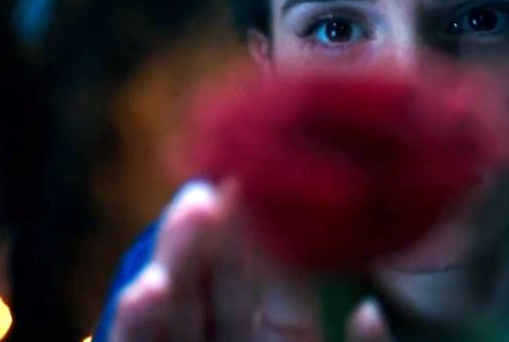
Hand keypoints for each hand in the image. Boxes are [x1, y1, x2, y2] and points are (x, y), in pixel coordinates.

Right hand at [108, 180, 393, 341]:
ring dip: (172, 267)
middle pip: (211, 286)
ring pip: (170, 313)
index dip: (258, 234)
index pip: (266, 282)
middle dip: (206, 237)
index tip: (253, 181)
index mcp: (279, 339)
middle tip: (208, 189)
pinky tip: (144, 289)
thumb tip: (371, 312)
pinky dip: (137, 322)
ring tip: (183, 224)